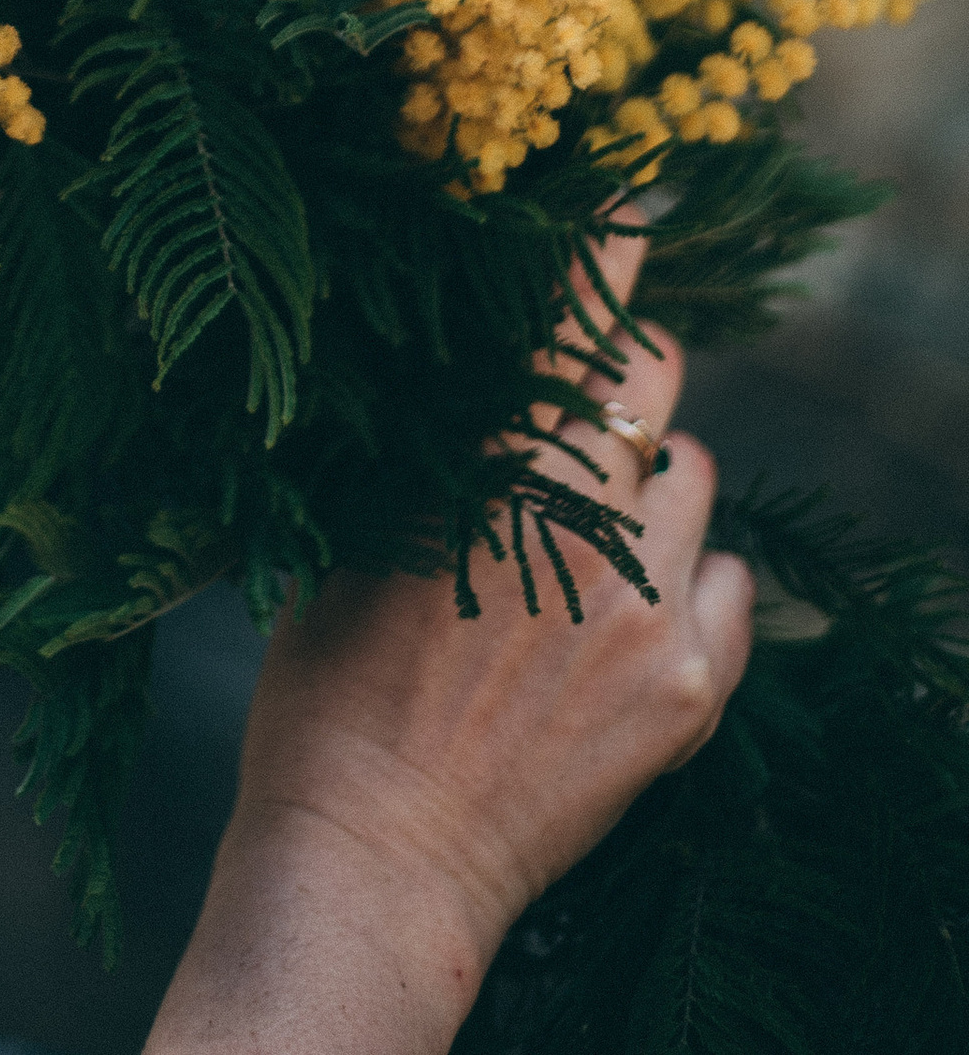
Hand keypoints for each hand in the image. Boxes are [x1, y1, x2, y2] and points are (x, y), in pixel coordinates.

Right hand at [148, 230, 755, 1053]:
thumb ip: (424, 451)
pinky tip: (639, 604)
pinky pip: (735, 586)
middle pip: (648, 377)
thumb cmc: (326, 692)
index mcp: (483, 464)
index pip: (570, 316)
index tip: (624, 205)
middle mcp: (580, 516)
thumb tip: (461, 376)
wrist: (374, 856)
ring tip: (594, 522)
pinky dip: (697, 579)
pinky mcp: (688, 690)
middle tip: (591, 381)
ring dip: (650, 477)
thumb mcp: (348, 533)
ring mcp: (647, 604)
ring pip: (691, 475)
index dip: (604, 249)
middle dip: (625, 361)